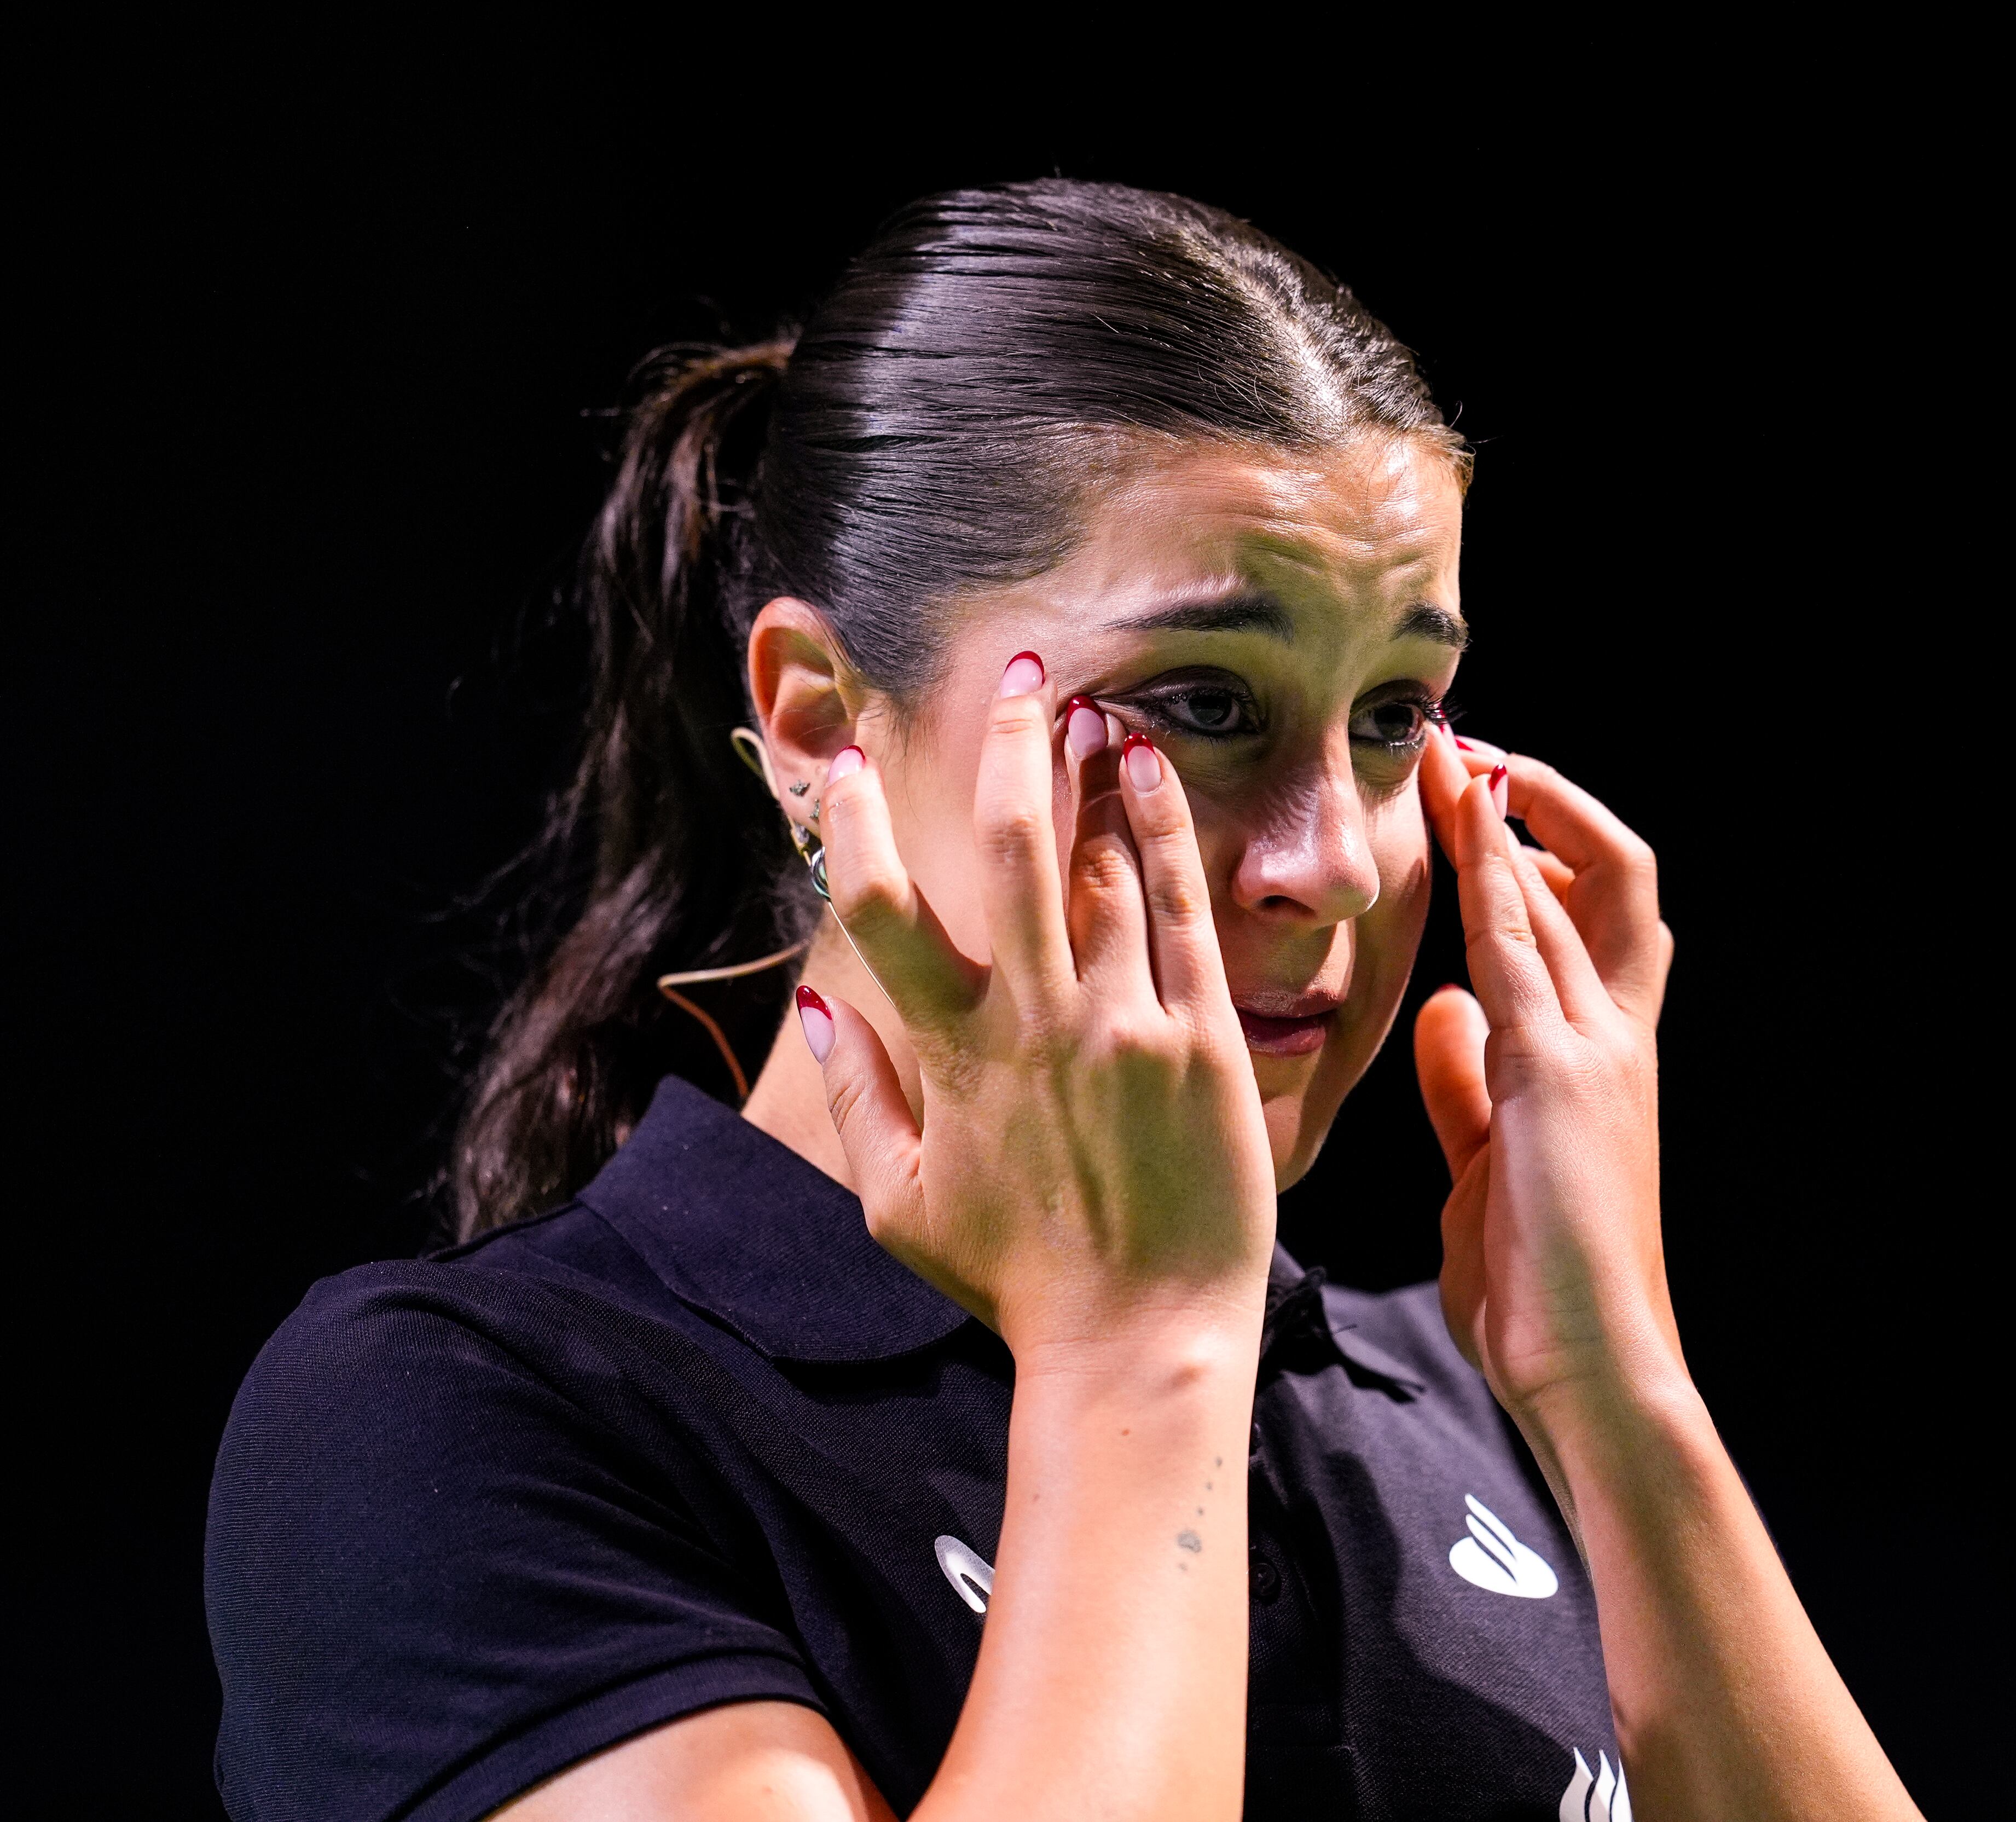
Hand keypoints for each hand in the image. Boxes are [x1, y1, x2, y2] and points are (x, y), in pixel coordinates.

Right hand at [804, 652, 1278, 1358]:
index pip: (882, 912)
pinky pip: (1178, 913)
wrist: (1139, 1341)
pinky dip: (1162, 833)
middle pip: (1008, 849)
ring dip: (1090, 769)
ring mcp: (1124, 1025)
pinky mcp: (1201, 1041)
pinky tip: (1152, 772)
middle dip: (1007, 746)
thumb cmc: (1017, 1281)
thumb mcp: (902, 1204)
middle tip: (1018, 674)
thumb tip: (814, 1010)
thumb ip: (858, 1099)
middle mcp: (1035, 1023)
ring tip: (1090, 701)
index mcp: (953, 1057)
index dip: (854, 828)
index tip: (847, 766)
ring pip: (1101, 863)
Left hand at [1414, 727, 1680, 1429]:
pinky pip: (1525, 950)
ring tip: (1460, 753)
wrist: (1591, 1366)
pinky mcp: (1561, 1077)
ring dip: (1510, 817)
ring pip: (1570, 897)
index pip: (1584, 925)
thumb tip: (1442, 1014)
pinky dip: (1496, 878)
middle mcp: (1615, 1039)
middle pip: (1606, 883)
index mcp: (1600, 1062)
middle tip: (1478, 756)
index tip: (1478, 807)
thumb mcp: (1486, 1162)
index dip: (1539, 855)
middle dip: (1545, 808)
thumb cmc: (1539, 1285)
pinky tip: (1465, 826)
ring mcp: (1597, 1052)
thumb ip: (1468, 1085)